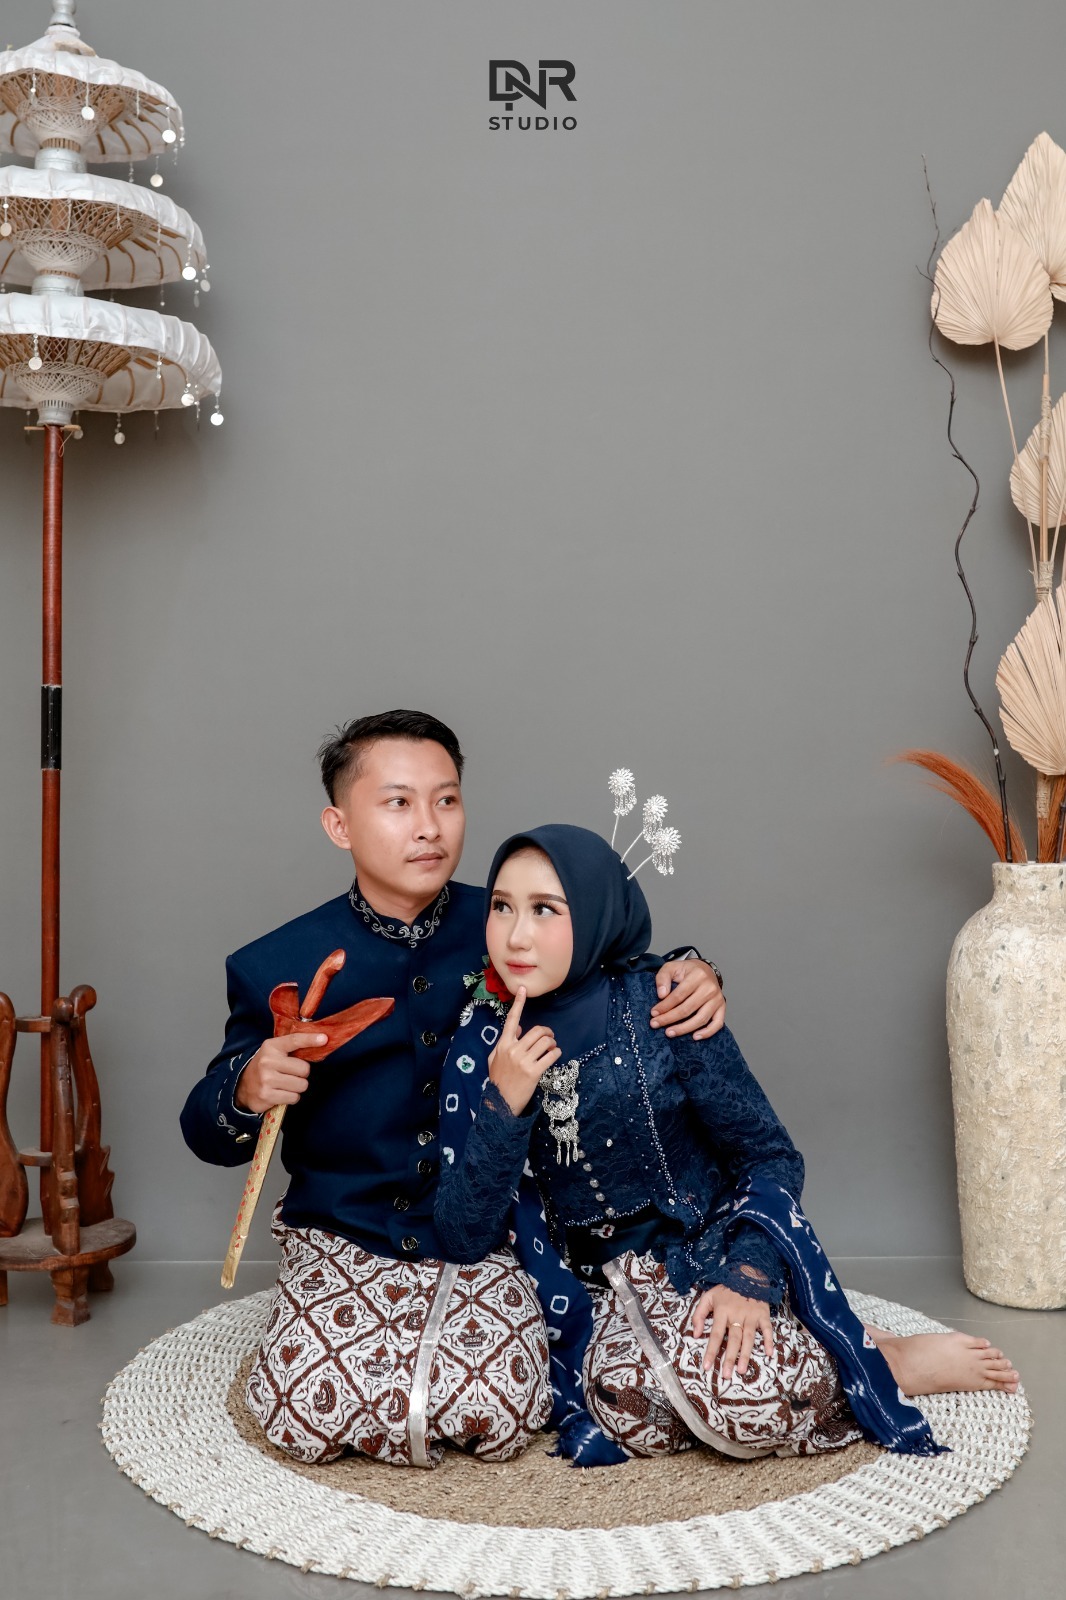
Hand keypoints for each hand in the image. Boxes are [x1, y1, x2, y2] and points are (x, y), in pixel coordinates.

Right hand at [233, 1031, 326, 1112]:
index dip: (310, 1040)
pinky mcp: (267, 1095)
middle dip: (302, 1074)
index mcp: (271, 1047)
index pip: (294, 1040)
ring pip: (301, 1085)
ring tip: (286, 1084)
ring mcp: (267, 1079)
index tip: (324, 1039)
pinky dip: (291, 1097)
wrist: (242, 1086)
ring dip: (298, 1087)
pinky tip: (281, 1093)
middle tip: (291, 1074)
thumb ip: (294, 1047)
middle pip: (304, 1069)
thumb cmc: (266, 1067)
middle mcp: (268, 1061)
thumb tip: (321, 1041)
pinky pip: (294, 1098)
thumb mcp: (275, 1051)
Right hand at [487, 988, 561, 1114]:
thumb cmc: (497, 1080)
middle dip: (547, 1032)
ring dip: (553, 1043)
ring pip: (545, 1042)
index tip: (524, 990)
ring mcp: (523, 1061)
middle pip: (537, 1031)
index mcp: (503, 1045)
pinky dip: (556, 1053)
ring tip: (552, 1047)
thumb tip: (519, 1029)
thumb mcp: (495, 1059)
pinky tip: (555, 1055)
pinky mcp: (534, 1072)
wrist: (500, 1103)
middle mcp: (513, 1050)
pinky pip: (551, 1056)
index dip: (519, 1004)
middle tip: (550, 1037)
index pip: (512, 1020)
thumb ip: (505, 1042)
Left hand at [650, 959, 724, 1039]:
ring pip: (701, 1019)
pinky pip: (717, 1024)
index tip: (653, 1013)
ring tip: (670, 1033)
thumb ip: (663, 978)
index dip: (665, 1006)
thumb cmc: (687, 971)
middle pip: (688, 1009)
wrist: (706, 970)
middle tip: (655, 1024)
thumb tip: (662, 995)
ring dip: (684, 1029)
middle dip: (669, 1019)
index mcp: (698, 976)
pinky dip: (707, 1033)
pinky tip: (695, 1037)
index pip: (679, 995)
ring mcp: (718, 999)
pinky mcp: (722, 1007)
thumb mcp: (672, 967)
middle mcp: (710, 988)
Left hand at [691, 1283, 773, 1381]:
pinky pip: (767, 1329)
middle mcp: (737, 1315)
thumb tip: (696, 1334)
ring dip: (746, 1354)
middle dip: (729, 1358)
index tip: (706, 1367)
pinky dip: (769, 1341)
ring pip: (749, 1338)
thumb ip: (699, 1314)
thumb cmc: (726, 1289)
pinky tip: (769, 1353)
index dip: (711, 1351)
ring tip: (742, 1370)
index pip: (716, 1335)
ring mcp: (751, 1316)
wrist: (747, 1274)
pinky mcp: (763, 1315)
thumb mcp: (708, 1297)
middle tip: (726, 1375)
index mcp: (722, 1311)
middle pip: (733, 1340)